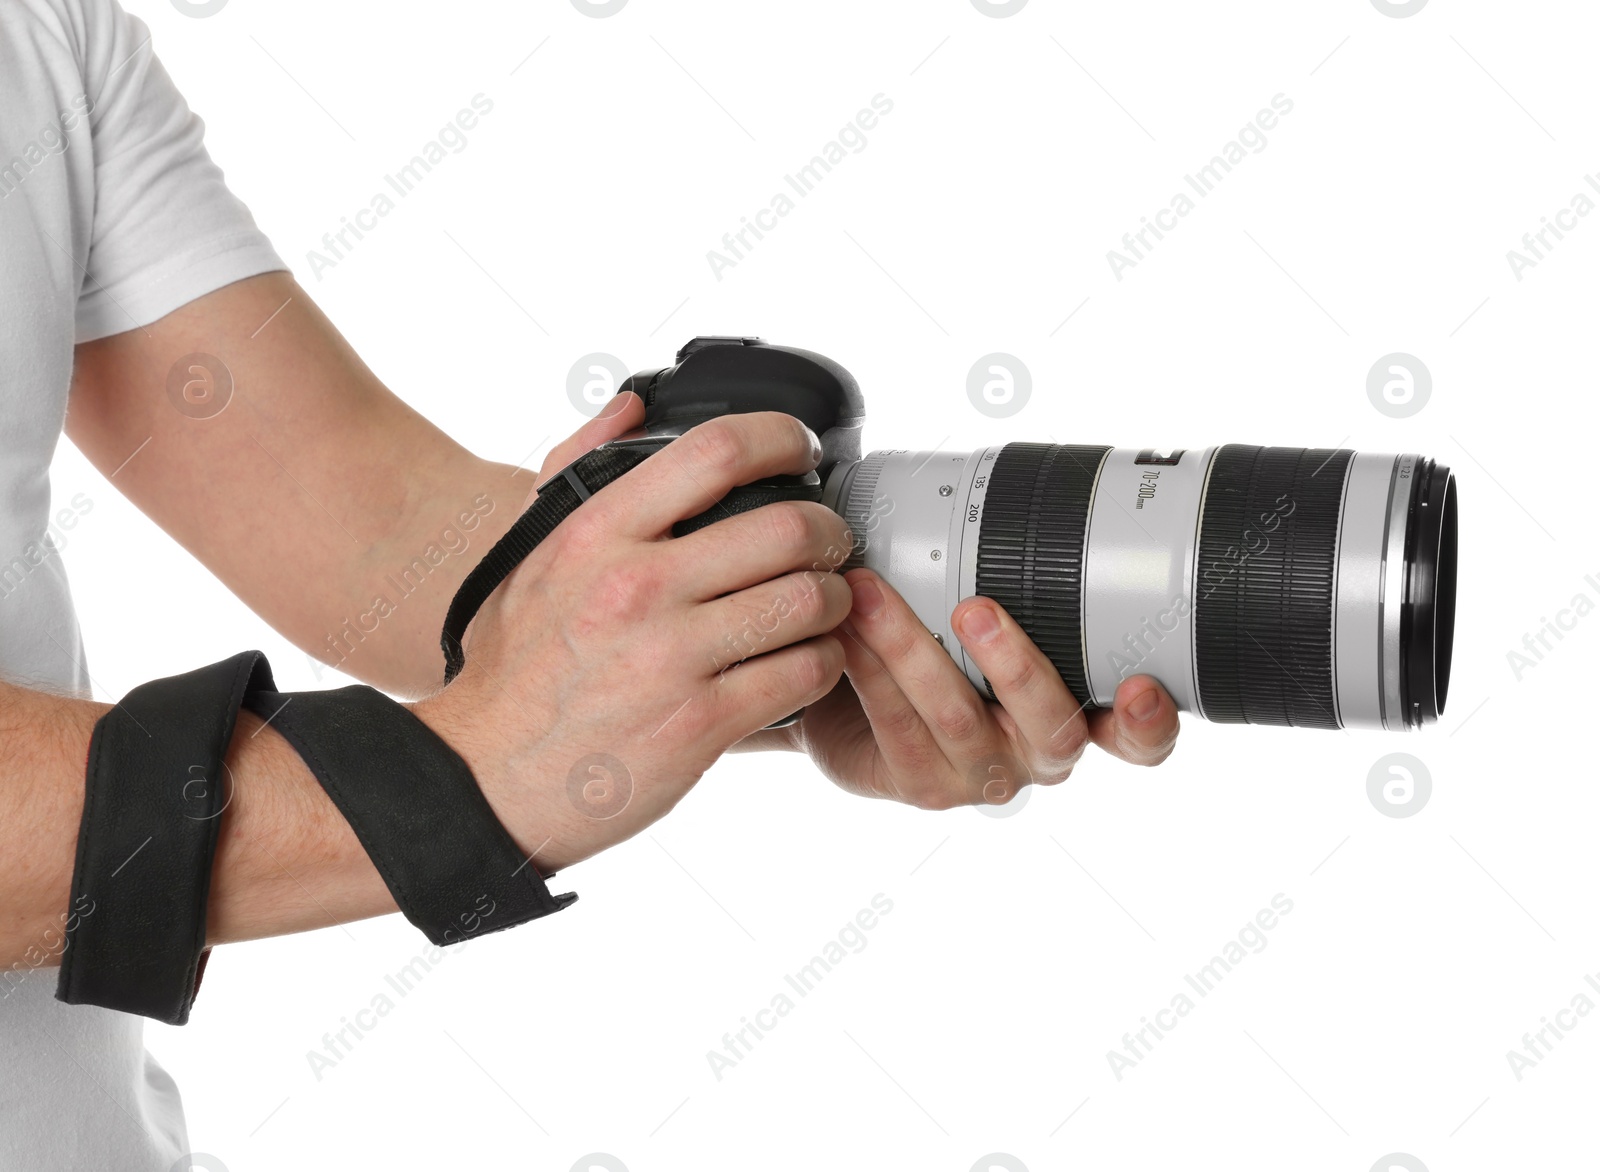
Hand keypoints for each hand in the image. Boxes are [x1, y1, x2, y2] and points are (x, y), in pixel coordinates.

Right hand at [413, 401, 856, 870]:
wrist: (485, 779)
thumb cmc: (514, 668)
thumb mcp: (528, 555)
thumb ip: (577, 469)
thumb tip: (633, 406)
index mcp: (598, 534)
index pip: (716, 451)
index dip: (781, 437)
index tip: (800, 448)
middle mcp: (638, 588)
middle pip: (788, 527)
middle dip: (829, 531)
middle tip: (831, 543)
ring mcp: (673, 658)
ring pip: (809, 601)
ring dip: (835, 600)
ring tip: (825, 606)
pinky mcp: (702, 724)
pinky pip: (803, 673)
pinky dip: (823, 662)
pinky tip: (808, 661)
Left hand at [791, 569, 1179, 808]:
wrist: (861, 707)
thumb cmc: (945, 647)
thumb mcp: (992, 611)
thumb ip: (1018, 575)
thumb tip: (1004, 482)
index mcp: (1079, 710)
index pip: (1137, 736)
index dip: (1149, 721)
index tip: (1140, 687)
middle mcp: (1039, 751)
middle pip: (1052, 726)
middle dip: (1013, 664)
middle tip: (975, 608)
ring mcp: (982, 774)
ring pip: (957, 716)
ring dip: (912, 647)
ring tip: (872, 593)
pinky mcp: (923, 784)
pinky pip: (898, 725)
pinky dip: (870, 669)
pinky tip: (845, 631)